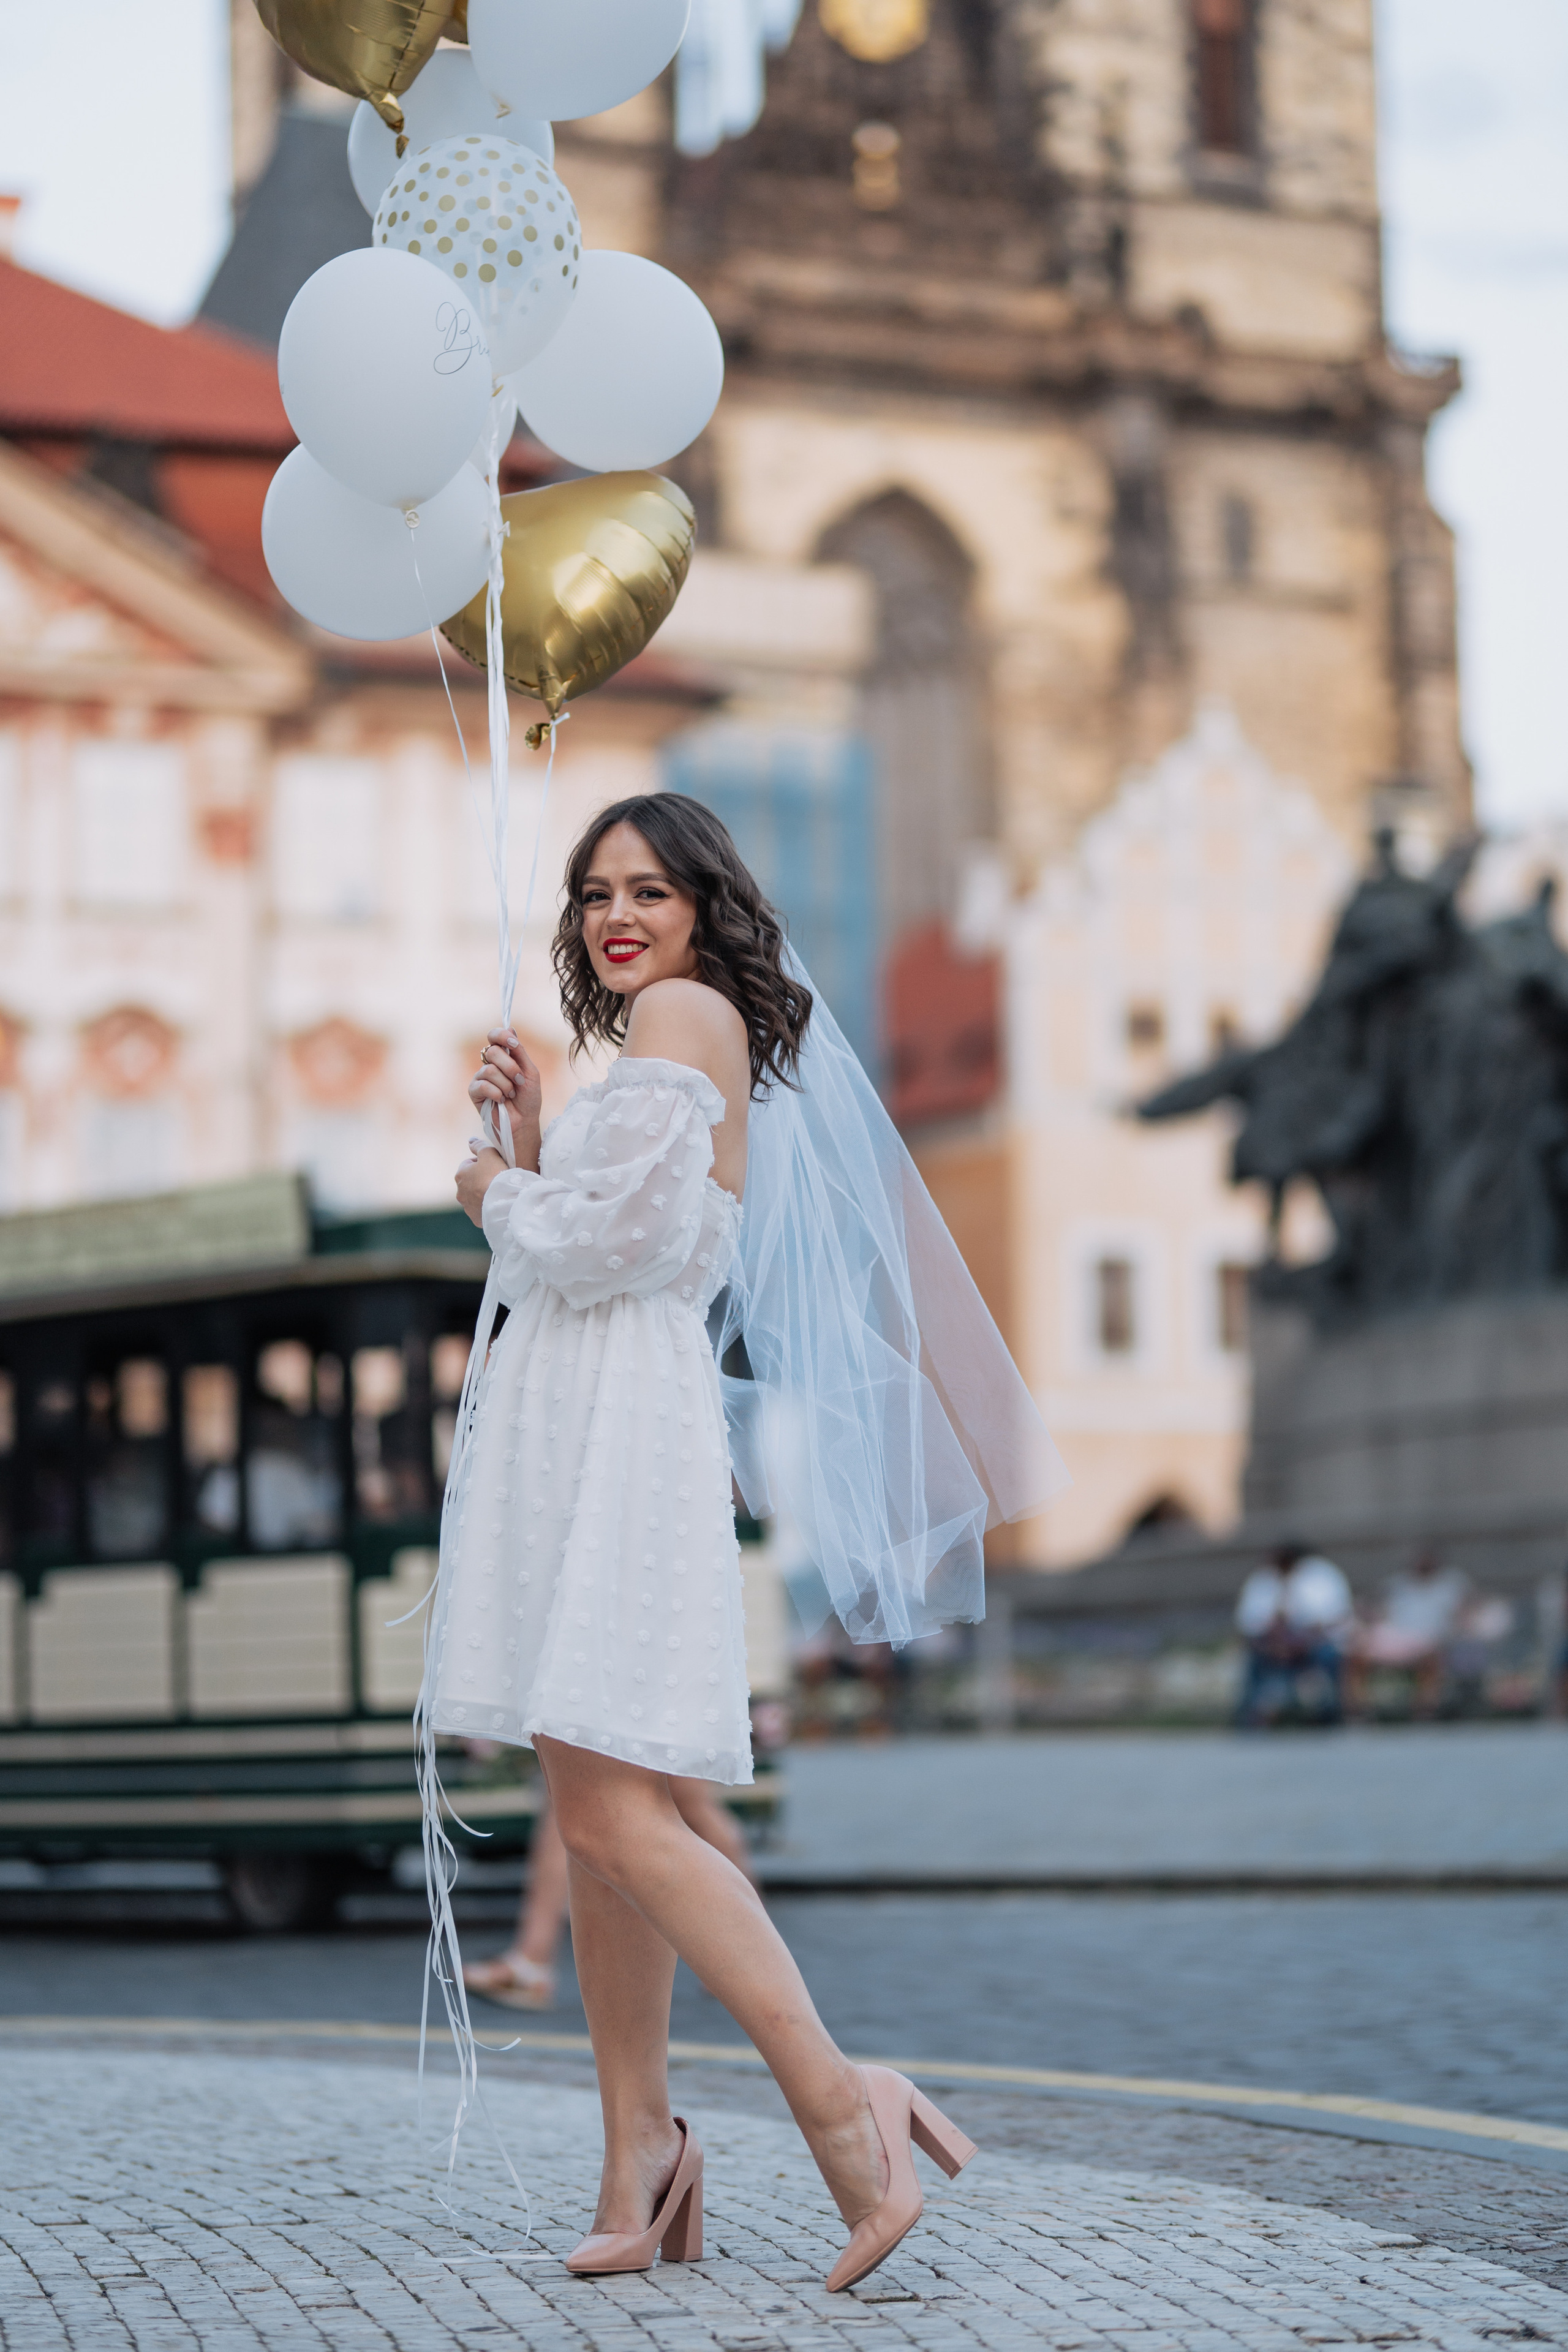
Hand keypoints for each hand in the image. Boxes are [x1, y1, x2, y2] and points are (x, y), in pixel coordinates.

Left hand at [455, 1142, 506, 1226]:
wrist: (504, 1201)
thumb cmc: (496, 1175)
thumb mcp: (489, 1153)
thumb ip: (479, 1145)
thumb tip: (471, 1140)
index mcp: (460, 1175)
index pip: (468, 1164)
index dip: (481, 1163)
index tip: (493, 1165)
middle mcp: (460, 1192)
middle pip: (471, 1182)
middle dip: (481, 1179)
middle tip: (497, 1178)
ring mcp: (467, 1207)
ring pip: (475, 1197)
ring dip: (484, 1194)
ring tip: (498, 1192)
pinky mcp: (476, 1219)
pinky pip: (481, 1210)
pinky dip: (487, 1207)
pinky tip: (498, 1204)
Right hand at [469, 1027, 542, 1164]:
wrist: (524, 1122)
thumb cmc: (529, 1099)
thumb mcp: (530, 1072)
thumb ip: (519, 1052)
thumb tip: (510, 1027)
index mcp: (504, 1056)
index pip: (494, 1036)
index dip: (501, 1036)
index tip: (514, 1044)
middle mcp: (490, 1064)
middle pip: (492, 1051)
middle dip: (510, 1067)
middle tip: (519, 1081)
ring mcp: (480, 1077)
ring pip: (489, 1069)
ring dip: (506, 1084)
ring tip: (511, 1094)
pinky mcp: (474, 1091)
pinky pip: (483, 1085)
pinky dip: (497, 1093)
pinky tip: (501, 1101)